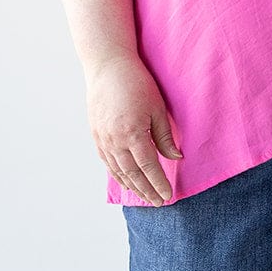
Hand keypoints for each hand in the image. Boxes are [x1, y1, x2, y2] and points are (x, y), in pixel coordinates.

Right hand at [85, 53, 182, 205]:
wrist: (107, 67)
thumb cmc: (136, 83)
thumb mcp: (157, 109)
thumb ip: (165, 136)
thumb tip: (175, 158)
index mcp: (132, 134)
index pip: (148, 167)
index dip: (158, 183)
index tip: (168, 195)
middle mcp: (114, 140)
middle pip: (132, 174)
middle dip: (146, 190)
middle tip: (158, 203)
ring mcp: (102, 139)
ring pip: (118, 170)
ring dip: (132, 186)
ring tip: (144, 197)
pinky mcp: (96, 135)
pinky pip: (106, 161)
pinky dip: (117, 174)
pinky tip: (126, 181)